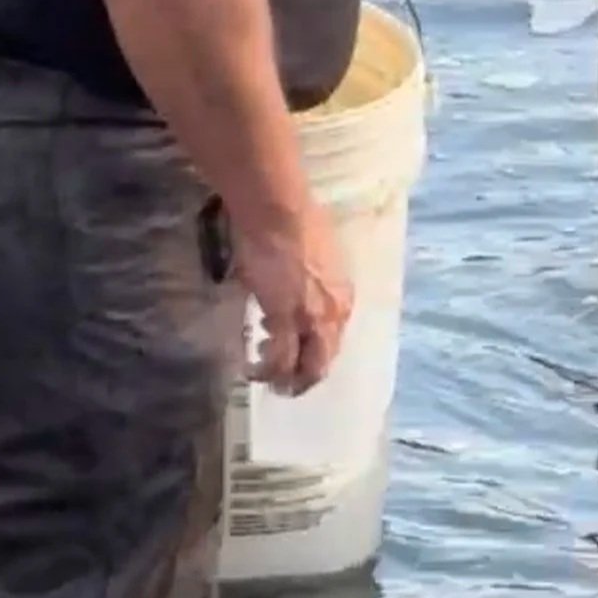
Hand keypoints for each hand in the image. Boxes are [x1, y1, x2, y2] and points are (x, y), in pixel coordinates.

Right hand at [230, 196, 353, 396]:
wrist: (280, 213)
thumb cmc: (295, 224)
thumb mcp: (317, 261)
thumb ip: (312, 286)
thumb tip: (295, 295)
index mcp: (343, 298)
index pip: (334, 341)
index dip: (313, 353)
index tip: (296, 354)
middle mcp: (335, 313)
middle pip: (323, 360)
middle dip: (303, 377)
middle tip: (282, 384)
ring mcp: (312, 319)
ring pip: (305, 366)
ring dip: (283, 377)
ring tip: (264, 375)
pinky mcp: (286, 319)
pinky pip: (281, 359)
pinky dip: (268, 369)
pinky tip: (254, 367)